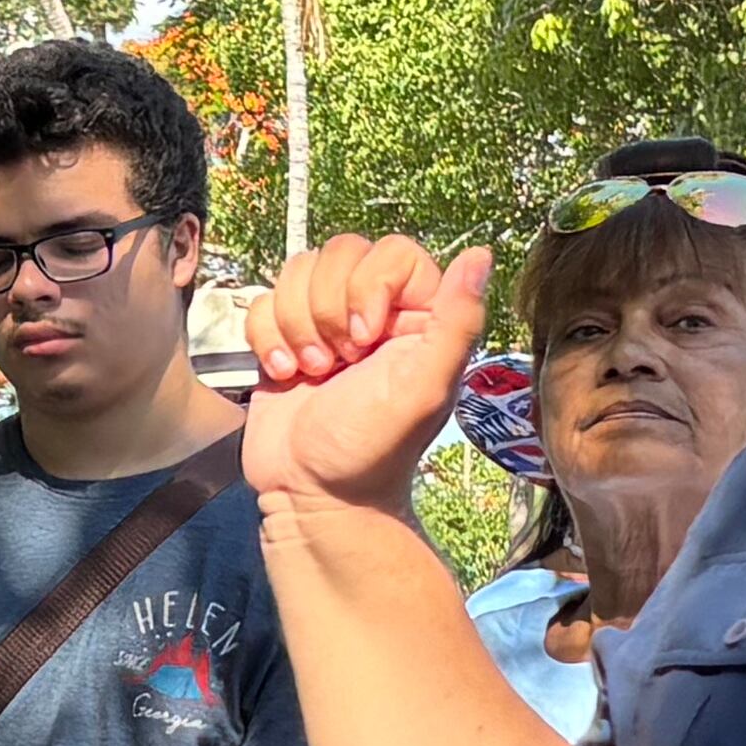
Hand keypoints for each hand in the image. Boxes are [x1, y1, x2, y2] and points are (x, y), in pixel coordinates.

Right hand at [246, 236, 496, 517]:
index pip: (392, 251)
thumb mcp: (425, 387)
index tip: (366, 341)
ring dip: (296, 325)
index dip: (369, 286)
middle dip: (327, 309)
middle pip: (339, 252)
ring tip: (312, 372)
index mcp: (417, 314)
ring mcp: (325, 322)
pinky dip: (267, 339)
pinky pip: (264, 302)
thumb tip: (481, 255)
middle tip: (340, 363)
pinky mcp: (284, 338)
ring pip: (297, 271)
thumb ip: (457, 320)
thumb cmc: (373, 450)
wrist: (313, 494)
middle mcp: (373, 309)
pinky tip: (285, 375)